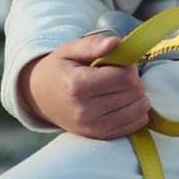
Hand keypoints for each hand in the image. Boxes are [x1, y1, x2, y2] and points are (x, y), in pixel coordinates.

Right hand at [18, 34, 151, 139]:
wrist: (39, 97)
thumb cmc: (60, 70)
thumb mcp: (70, 50)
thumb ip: (93, 45)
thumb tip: (116, 42)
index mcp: (78, 85)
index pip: (125, 77)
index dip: (129, 67)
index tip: (120, 64)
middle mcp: (85, 110)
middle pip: (134, 92)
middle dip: (133, 80)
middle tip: (119, 76)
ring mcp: (93, 126)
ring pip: (139, 109)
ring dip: (137, 96)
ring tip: (121, 89)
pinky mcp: (100, 136)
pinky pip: (136, 124)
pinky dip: (137, 112)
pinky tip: (124, 102)